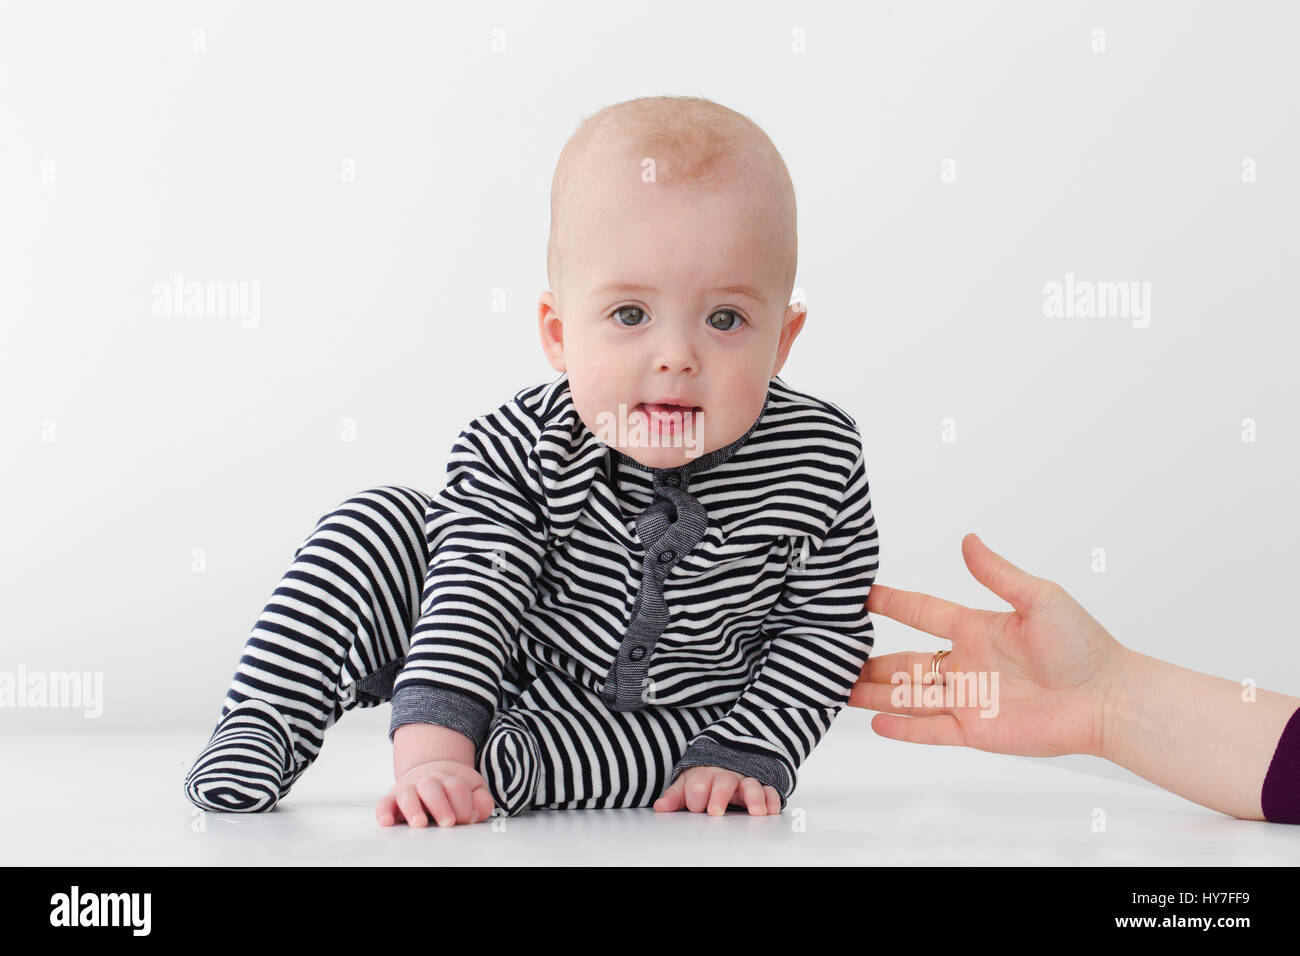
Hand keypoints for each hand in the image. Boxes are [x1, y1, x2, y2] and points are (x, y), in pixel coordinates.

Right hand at [375, 759, 494, 826]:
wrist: (431, 770)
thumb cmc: (454, 787)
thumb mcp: (473, 788)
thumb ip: (481, 801)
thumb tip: (477, 813)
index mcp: (449, 778)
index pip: (457, 788)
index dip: (464, 804)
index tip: (468, 818)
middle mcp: (427, 782)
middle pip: (432, 787)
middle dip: (440, 805)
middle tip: (448, 822)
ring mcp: (408, 789)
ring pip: (407, 795)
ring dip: (413, 809)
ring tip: (419, 823)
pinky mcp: (392, 799)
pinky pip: (384, 803)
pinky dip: (383, 812)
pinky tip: (387, 822)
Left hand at [653, 765, 782, 815]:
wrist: (730, 758)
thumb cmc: (705, 779)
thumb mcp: (687, 784)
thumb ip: (675, 796)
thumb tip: (660, 808)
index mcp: (705, 775)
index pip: (697, 783)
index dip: (695, 795)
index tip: (695, 808)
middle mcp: (727, 776)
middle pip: (723, 782)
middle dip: (719, 796)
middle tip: (714, 812)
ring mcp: (746, 781)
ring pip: (751, 785)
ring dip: (753, 798)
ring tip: (756, 812)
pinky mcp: (763, 787)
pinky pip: (770, 791)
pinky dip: (772, 800)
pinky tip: (771, 811)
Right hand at [847, 532, 1130, 758]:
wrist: (1108, 699)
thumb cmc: (1083, 645)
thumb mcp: (1039, 598)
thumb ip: (997, 574)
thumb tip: (967, 539)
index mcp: (977, 628)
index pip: (922, 612)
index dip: (891, 603)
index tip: (858, 595)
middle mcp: (965, 664)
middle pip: (904, 660)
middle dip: (868, 659)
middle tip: (831, 653)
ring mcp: (967, 699)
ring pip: (908, 695)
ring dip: (874, 693)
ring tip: (836, 688)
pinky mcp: (976, 730)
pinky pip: (930, 730)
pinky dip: (902, 728)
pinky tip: (874, 722)